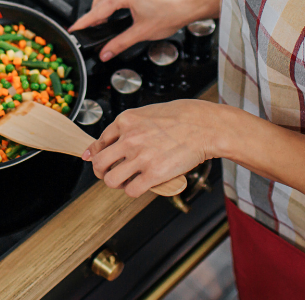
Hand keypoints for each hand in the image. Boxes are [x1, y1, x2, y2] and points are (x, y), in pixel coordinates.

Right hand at [69, 0, 218, 60]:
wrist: (188, 5)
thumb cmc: (171, 13)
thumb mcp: (141, 32)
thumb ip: (120, 43)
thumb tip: (106, 51)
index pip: (98, 10)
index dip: (85, 22)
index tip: (75, 28)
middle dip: (93, 14)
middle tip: (90, 29)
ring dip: (102, 6)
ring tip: (101, 22)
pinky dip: (111, 1)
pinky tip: (114, 12)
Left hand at [82, 100, 221, 197]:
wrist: (205, 126)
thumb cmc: (181, 117)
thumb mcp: (146, 113)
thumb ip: (126, 127)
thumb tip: (107, 140)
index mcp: (125, 121)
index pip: (99, 143)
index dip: (99, 154)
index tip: (101, 160)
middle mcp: (129, 138)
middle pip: (99, 163)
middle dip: (101, 172)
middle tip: (110, 173)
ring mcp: (141, 156)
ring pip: (111, 180)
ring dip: (117, 183)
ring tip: (126, 180)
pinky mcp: (154, 173)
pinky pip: (131, 190)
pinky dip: (133, 191)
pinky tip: (141, 184)